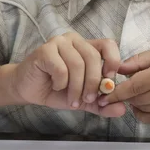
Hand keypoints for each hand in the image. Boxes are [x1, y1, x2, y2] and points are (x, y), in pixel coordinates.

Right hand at [9, 32, 125, 116]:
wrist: (27, 89)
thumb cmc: (56, 89)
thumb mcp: (83, 99)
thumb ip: (102, 104)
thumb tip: (122, 109)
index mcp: (87, 46)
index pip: (108, 44)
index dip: (113, 61)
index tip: (109, 81)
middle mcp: (74, 40)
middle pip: (93, 57)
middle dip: (93, 83)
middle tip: (88, 100)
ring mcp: (59, 42)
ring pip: (78, 64)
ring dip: (77, 88)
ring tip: (72, 100)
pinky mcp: (45, 50)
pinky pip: (61, 68)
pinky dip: (61, 83)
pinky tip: (56, 86)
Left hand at [99, 45, 149, 123]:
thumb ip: (140, 60)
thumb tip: (119, 69)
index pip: (134, 86)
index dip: (116, 92)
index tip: (103, 94)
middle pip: (137, 99)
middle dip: (124, 96)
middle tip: (116, 90)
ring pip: (144, 110)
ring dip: (133, 103)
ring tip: (133, 93)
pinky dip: (143, 113)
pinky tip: (141, 104)